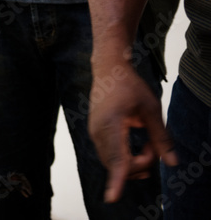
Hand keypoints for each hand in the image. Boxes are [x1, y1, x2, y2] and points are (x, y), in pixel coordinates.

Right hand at [88, 64, 176, 202]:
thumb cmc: (129, 86)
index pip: (117, 157)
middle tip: (156, 149)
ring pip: (113, 162)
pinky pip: (109, 154)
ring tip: (148, 146)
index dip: (117, 179)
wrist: (108, 70)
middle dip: (140, 166)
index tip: (113, 197)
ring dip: (133, 162)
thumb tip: (172, 163)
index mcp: (112, 123)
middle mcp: (99, 131)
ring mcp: (95, 132)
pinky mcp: (96, 133)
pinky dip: (125, 157)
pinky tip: (138, 147)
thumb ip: (161, 138)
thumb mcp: (152, 109)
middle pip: (118, 164)